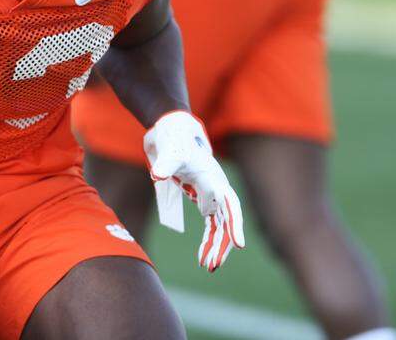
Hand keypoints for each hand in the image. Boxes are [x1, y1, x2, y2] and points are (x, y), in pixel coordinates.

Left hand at [143, 111, 245, 270]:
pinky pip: (209, 222)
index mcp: (212, 177)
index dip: (234, 224)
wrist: (172, 130)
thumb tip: (157, 175)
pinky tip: (202, 255)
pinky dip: (207, 239)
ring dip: (215, 245)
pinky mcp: (201, 196)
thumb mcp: (169, 151)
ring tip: (208, 266)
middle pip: (225, 220)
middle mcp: (216, 186)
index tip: (238, 244)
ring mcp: (210, 192)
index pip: (227, 204)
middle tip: (212, 265)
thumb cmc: (173, 139)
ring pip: (219, 225)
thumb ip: (165, 163)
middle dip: (222, 243)